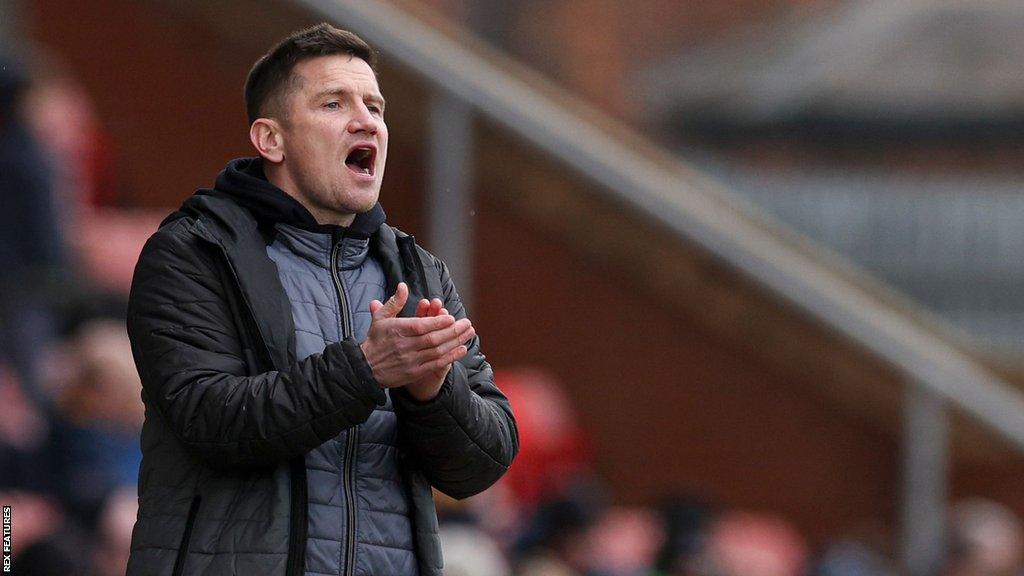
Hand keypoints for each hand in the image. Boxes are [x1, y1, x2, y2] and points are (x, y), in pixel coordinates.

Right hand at [360, 283, 474, 392]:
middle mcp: (405, 346)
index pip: (421, 326)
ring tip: (469, 334)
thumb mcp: (381, 317)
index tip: (452, 317)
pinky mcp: (414, 372)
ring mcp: (410, 360)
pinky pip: (436, 364)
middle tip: (467, 324)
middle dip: (453, 331)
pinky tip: (462, 349)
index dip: (438, 322)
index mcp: (397, 330)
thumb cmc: (375, 340)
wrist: (365, 368)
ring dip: (455, 343)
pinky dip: (451, 357)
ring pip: (437, 351)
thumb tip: (404, 286)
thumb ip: (395, 302)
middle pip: (433, 339)